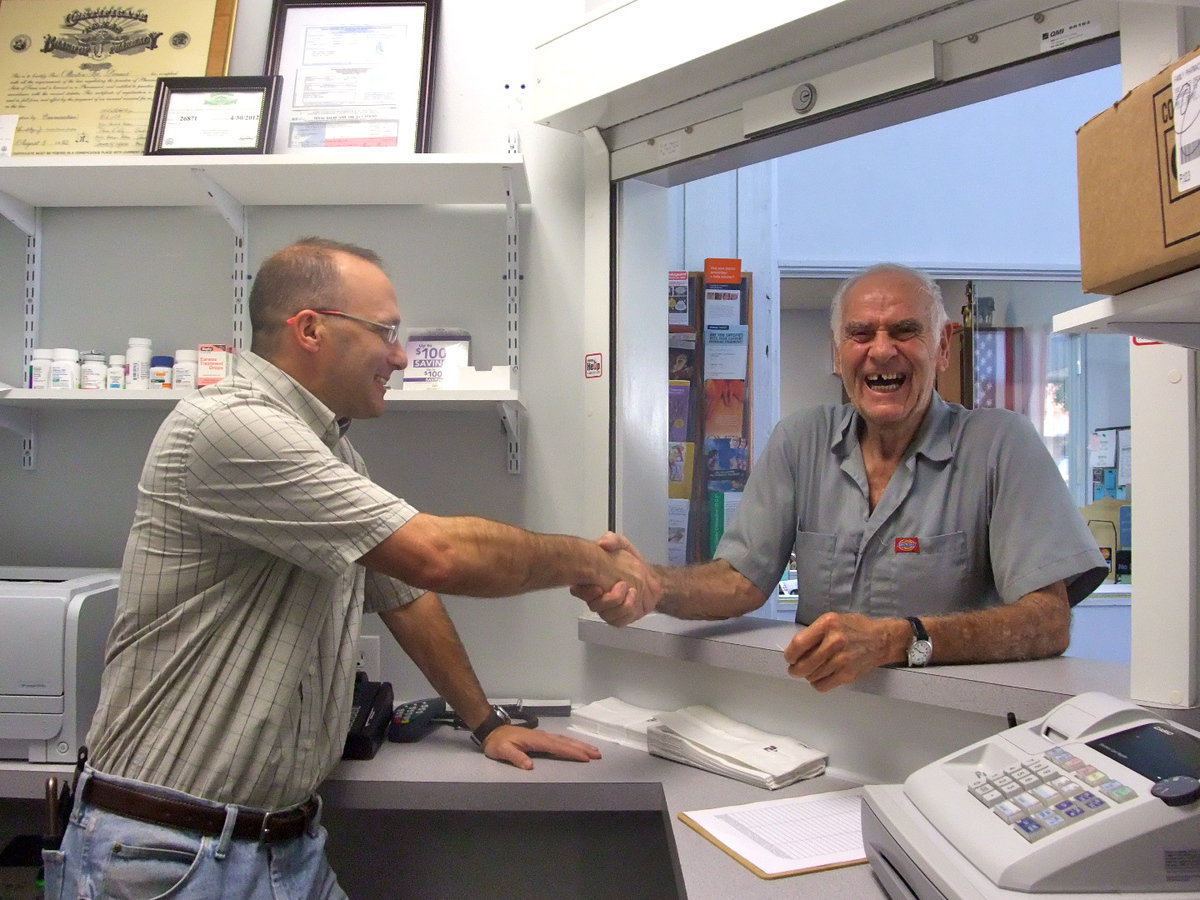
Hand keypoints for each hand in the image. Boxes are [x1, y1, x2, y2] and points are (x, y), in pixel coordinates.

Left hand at [481, 725, 601, 769]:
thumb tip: (530, 766)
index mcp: (535, 740)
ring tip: (593, 750)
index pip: (557, 747)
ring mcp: (542, 736)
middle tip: (597, 754)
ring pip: (564, 740)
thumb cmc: (497, 742)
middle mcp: (542, 736)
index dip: (571, 752)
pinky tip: (576, 746)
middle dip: (582, 748)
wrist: (492, 731)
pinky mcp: (541, 738)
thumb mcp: (502, 751)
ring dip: (579, 744)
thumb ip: (516, 757)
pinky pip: (560, 740)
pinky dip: (570, 743)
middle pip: (565, 742)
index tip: (585, 757)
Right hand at [570, 532, 659, 625]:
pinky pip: (619, 621)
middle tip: (622, 585)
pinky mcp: (621, 617)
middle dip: (608, 599)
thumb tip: (603, 543)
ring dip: (621, 605)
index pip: (578, 590)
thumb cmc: (632, 563)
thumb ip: (612, 540)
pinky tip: (634, 599)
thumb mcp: (622, 545)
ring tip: (632, 591)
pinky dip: (628, 612)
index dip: (583, 591)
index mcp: (592, 581)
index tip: (597, 586)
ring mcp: (608, 609)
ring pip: (607, 615)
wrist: (650, 578)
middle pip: (594, 605)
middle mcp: (597, 597)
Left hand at [782, 612, 902, 691]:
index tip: (789, 658)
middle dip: (795, 669)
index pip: (799, 644)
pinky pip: (822, 685)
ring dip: (808, 675)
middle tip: (795, 668)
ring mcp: (842, 660)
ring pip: (812, 676)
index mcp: (828, 624)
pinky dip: (817, 683)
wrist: (880, 640)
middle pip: (803, 664)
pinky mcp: (847, 674)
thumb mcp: (832, 620)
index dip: (790, 654)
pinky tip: (821, 676)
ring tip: (813, 669)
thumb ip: (814, 632)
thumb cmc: (854, 628)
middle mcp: (834, 641)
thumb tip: (795, 650)